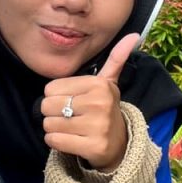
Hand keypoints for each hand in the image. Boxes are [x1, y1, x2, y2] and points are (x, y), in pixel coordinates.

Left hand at [41, 33, 138, 171]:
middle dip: (53, 114)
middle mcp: (99, 103)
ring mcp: (98, 126)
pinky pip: (54, 141)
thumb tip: (134, 35)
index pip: (50, 88)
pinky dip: (56, 142)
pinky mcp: (93, 147)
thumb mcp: (109, 83)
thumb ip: (116, 58)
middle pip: (47, 106)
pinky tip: (71, 140)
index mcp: (99, 84)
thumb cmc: (104, 109)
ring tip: (71, 129)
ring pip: (49, 125)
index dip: (55, 97)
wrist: (120, 144)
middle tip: (70, 117)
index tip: (73, 102)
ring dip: (54, 129)